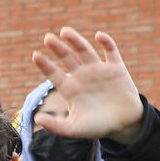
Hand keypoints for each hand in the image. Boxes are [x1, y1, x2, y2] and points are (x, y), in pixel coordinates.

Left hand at [32, 28, 143, 144]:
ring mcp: (98, 70)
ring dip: (76, 41)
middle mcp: (82, 76)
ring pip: (84, 51)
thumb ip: (55, 126)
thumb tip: (37, 118)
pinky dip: (106, 42)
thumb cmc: (97, 127)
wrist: (124, 125)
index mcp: (70, 89)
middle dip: (57, 48)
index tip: (35, 55)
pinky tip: (98, 36)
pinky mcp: (116, 68)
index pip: (53, 74)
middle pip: (66, 58)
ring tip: (64, 31)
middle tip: (47, 38)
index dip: (44, 65)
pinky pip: (110, 51)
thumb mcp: (73, 129)